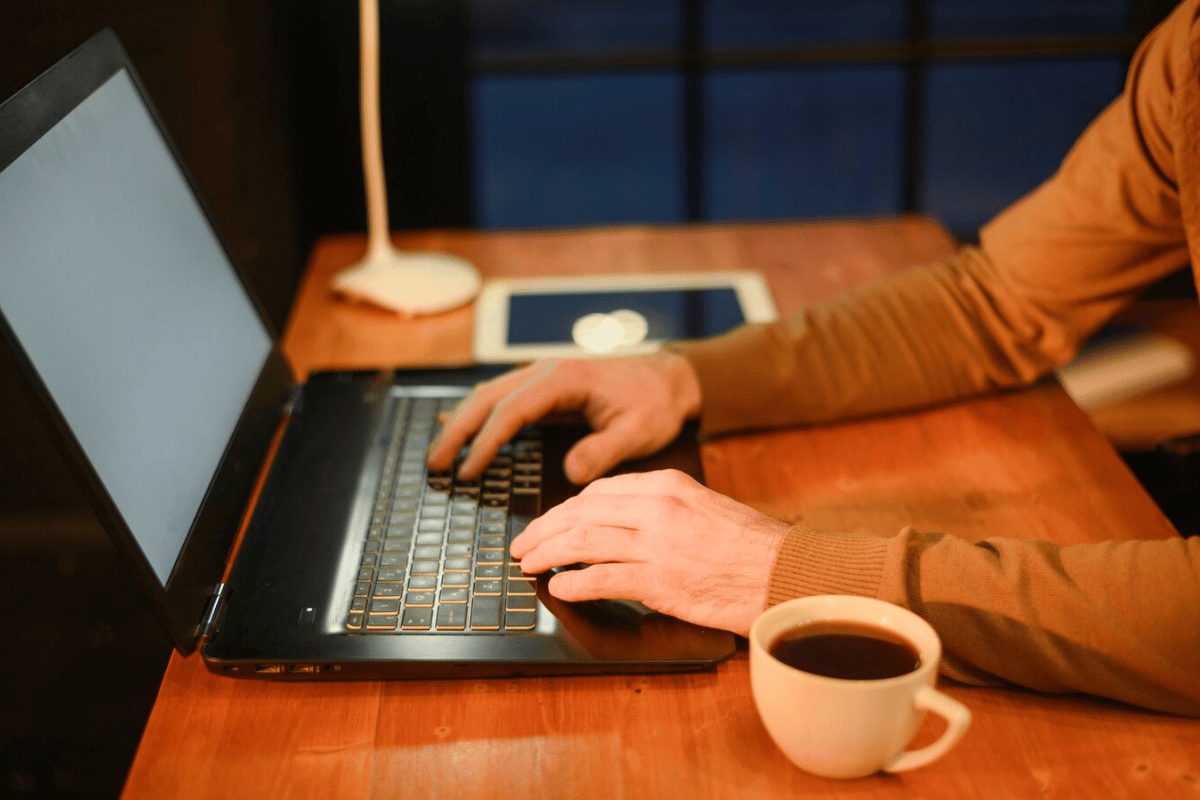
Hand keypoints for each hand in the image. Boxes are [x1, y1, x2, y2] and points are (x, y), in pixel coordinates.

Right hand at [427, 353, 701, 483]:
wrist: (669, 380)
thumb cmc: (655, 405)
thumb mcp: (638, 433)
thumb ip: (603, 452)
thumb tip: (570, 473)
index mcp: (563, 379)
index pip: (511, 411)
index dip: (485, 443)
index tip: (468, 472)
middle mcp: (545, 371)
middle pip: (488, 398)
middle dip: (458, 431)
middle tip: (435, 465)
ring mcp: (542, 376)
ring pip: (489, 395)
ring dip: (462, 422)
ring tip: (440, 455)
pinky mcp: (545, 387)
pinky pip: (502, 398)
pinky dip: (478, 414)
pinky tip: (459, 427)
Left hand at [510, 469, 789, 636]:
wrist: (788, 573)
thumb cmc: (753, 547)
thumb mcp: (705, 508)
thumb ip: (662, 508)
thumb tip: (619, 522)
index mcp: (668, 485)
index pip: (599, 492)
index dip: (565, 509)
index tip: (549, 522)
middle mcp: (657, 508)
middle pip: (581, 513)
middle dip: (544, 529)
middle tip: (523, 544)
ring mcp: (657, 544)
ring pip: (582, 541)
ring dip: (548, 554)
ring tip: (528, 565)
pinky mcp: (660, 581)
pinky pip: (601, 578)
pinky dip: (574, 583)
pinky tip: (558, 588)